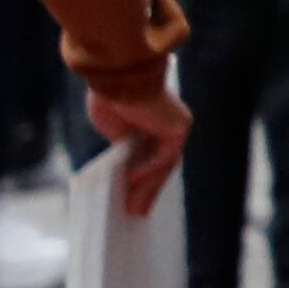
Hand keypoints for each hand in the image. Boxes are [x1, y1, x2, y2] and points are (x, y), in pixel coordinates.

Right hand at [88, 80, 191, 221]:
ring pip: (163, 167)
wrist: (118, 73)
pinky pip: (162, 158)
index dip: (143, 180)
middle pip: (160, 167)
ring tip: (133, 211)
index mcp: (155, 124)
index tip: (132, 199)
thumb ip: (123, 146)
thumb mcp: (114, 127)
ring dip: (147, 189)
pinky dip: (147, 170)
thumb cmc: (112, 93)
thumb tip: (125, 169)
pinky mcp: (177, 130)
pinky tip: (130, 179)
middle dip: (147, 191)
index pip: (152, 157)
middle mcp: (170, 126)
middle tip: (135, 214)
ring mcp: (176, 128)